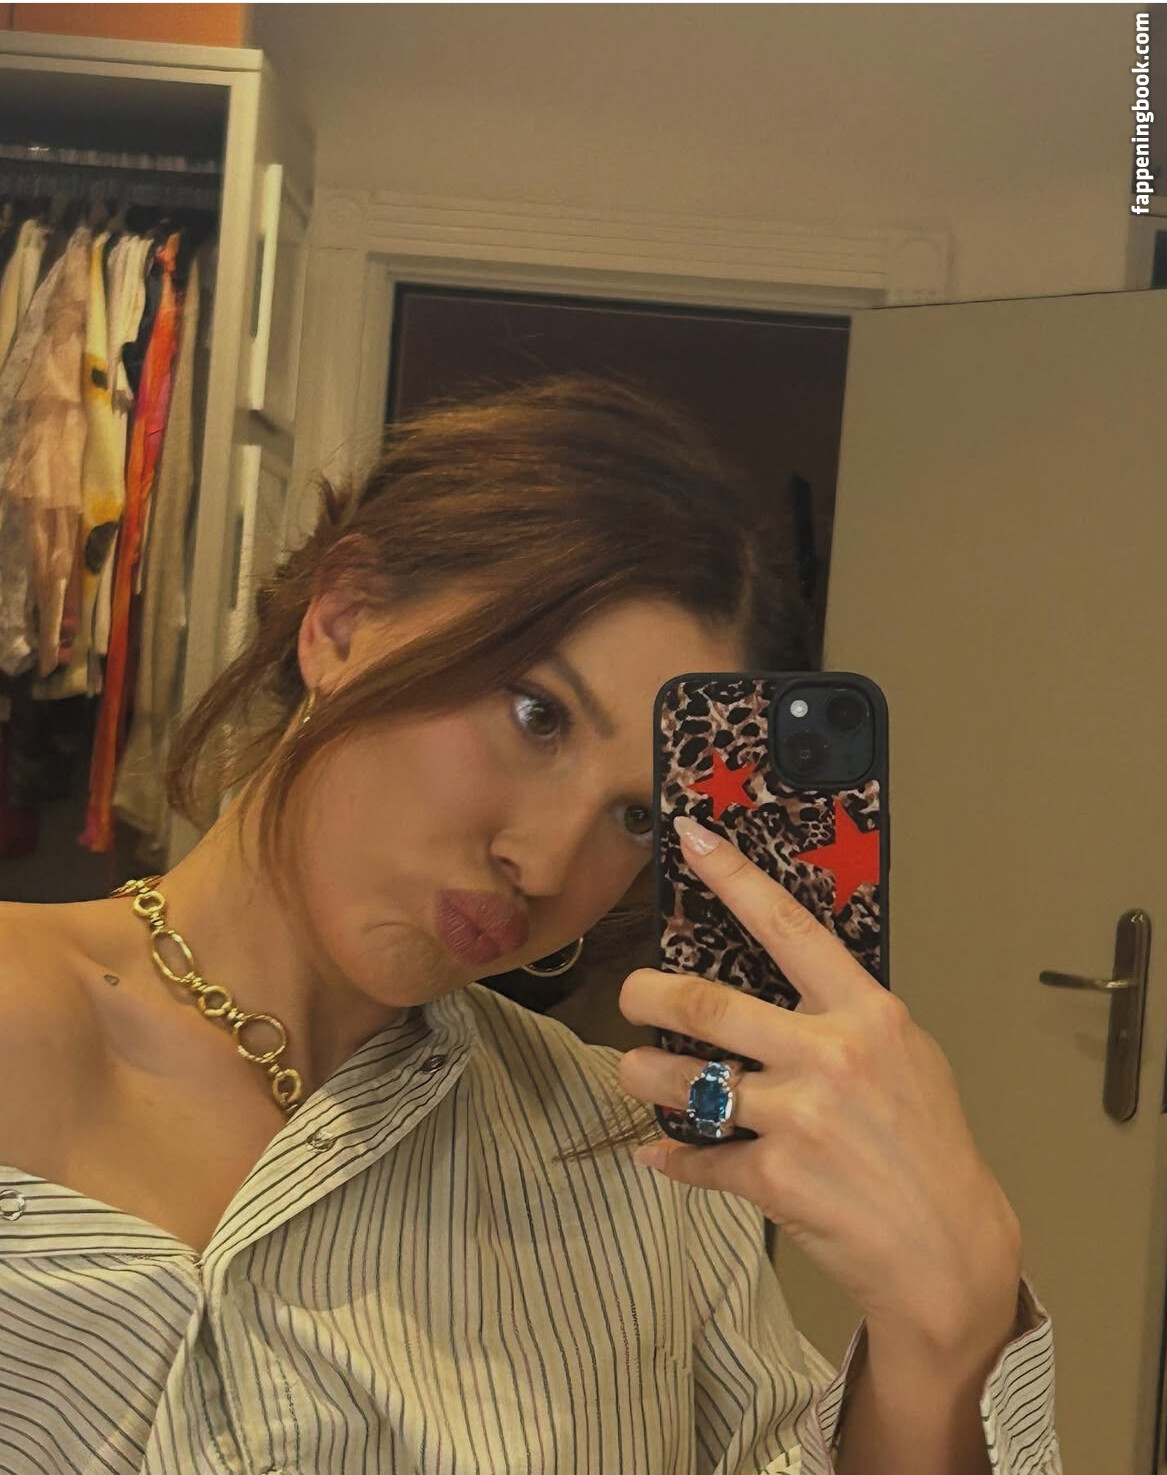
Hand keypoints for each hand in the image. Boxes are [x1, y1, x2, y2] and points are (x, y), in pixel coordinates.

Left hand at [617, 816, 1022, 1359]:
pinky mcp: (775, 1177)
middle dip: (648, 995)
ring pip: (683, 1082)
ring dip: (643, 1074)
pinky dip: (672, 1158)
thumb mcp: (906, 1054)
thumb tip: (783, 979)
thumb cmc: (928, 1142)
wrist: (947, 1246)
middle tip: (631, 994)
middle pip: (706, 1005)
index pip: (788, 927)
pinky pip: (698, 1157)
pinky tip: (662, 1154)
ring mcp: (799, 1117)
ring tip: (634, 1071)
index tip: (692, 838)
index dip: (735, 878)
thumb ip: (846, 1015)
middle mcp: (829, 1055)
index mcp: (865, 1013)